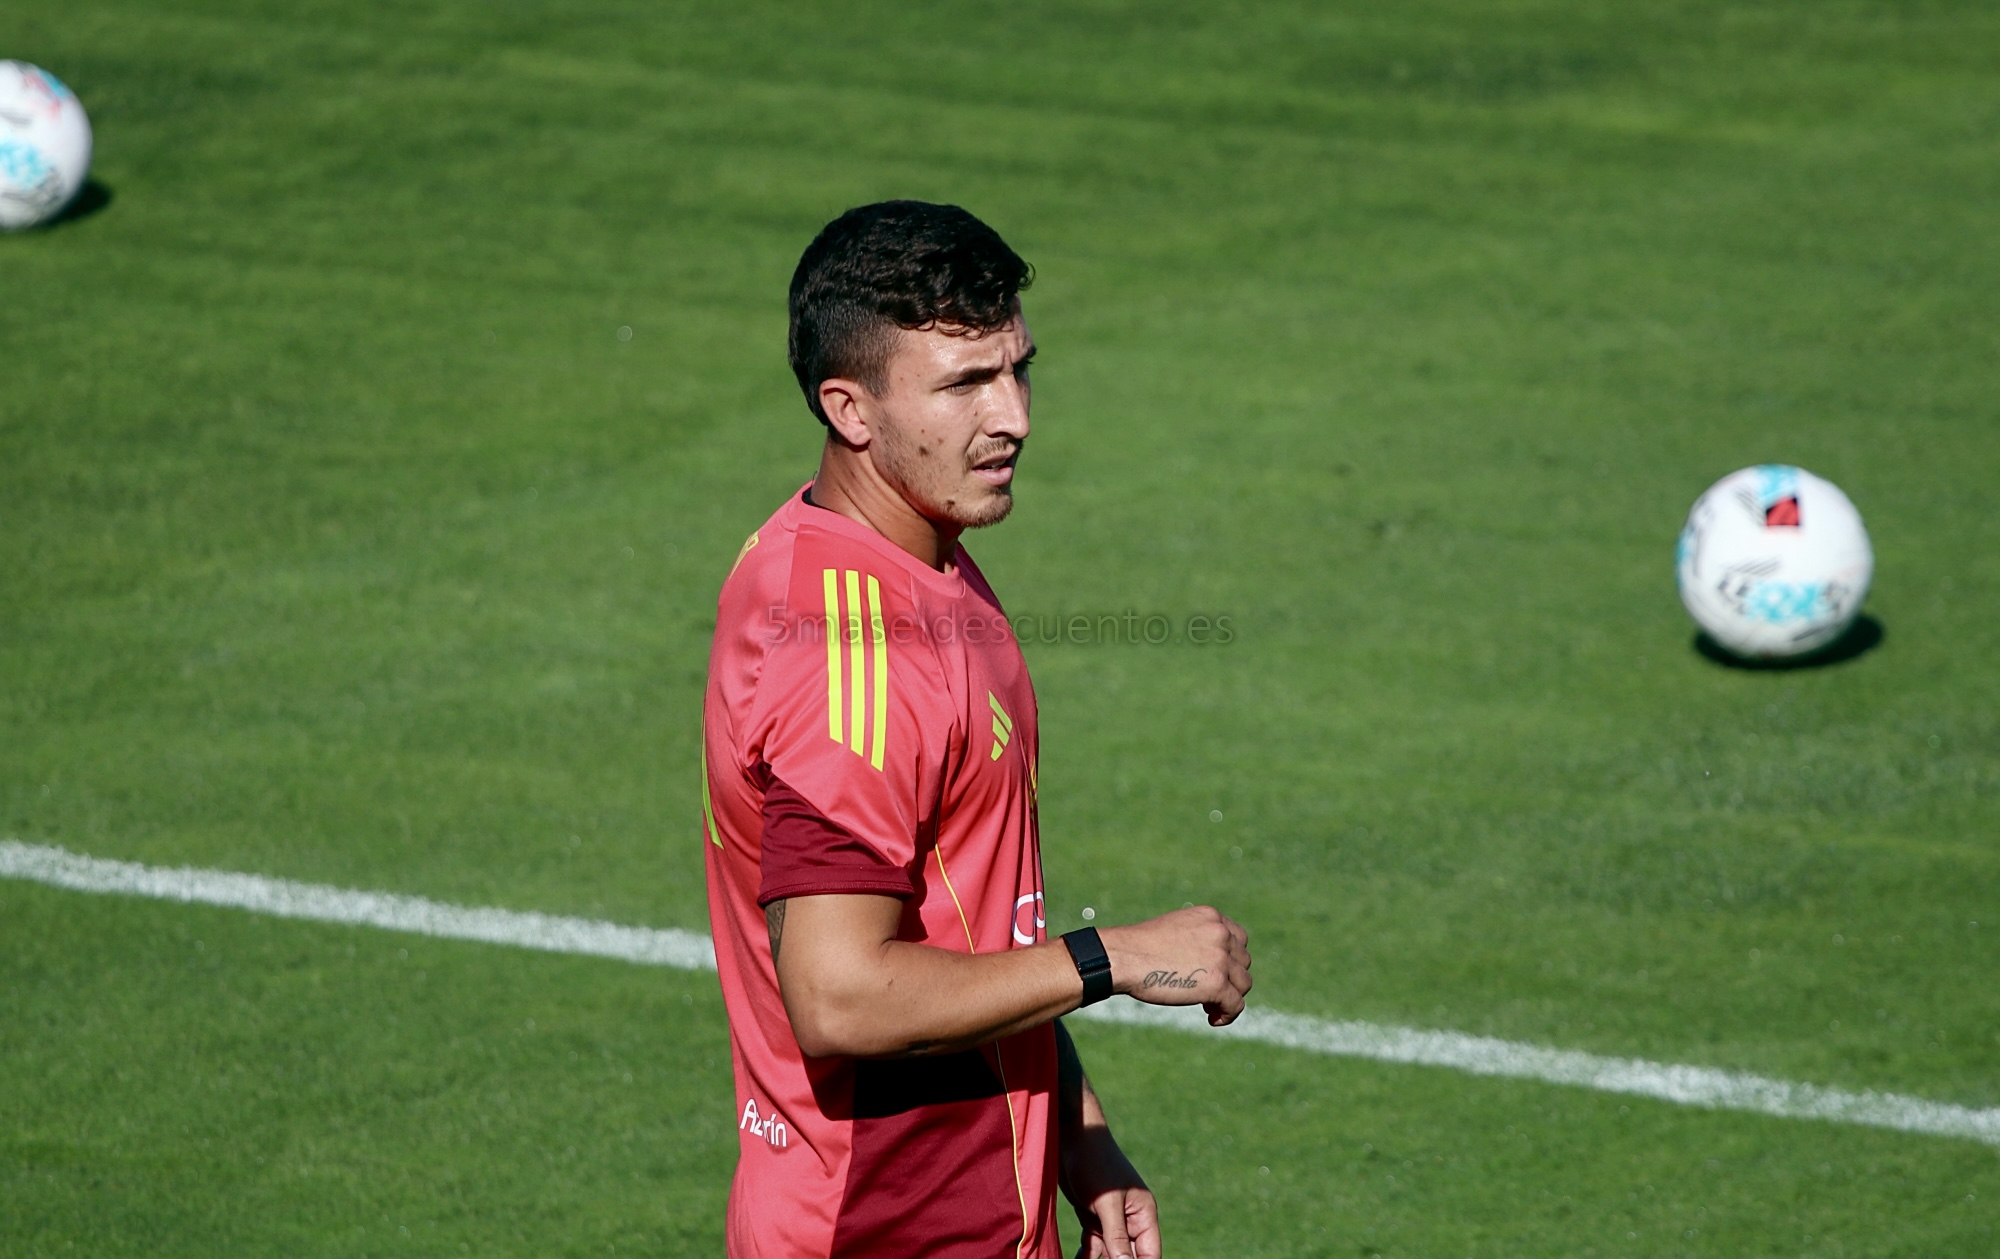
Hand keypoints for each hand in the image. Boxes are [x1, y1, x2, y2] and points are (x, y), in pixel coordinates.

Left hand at [1062, 1127, 1159, 1258]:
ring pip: (1110, 1252)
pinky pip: (1093, 1244)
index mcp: (1144, 1213)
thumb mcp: (1106, 1203)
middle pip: (1130, 1255)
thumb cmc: (1094, 1163)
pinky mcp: (1092, 1215)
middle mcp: (1131, 1218)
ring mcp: (1111, 1218)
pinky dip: (1086, 1255)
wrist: (1072, 1136)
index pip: (1149, 1253)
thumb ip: (1117, 1236)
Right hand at [1098, 905, 1250, 1024]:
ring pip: (1243, 984)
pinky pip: (1236, 1005)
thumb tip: (1214, 967)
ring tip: (1207, 1007)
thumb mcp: (1176, 930)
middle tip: (1206, 992)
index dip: (1230, 959)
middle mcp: (1220, 933)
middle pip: (1243, 962)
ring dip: (1229, 997)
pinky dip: (1228, 1015)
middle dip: (1229, 978)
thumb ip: (1199, 939)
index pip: (1239, 939)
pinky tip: (1213, 1019)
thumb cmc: (1140, 947)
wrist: (1124, 957)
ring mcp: (1221, 958)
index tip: (1216, 972)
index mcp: (1210, 916)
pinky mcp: (1218, 983)